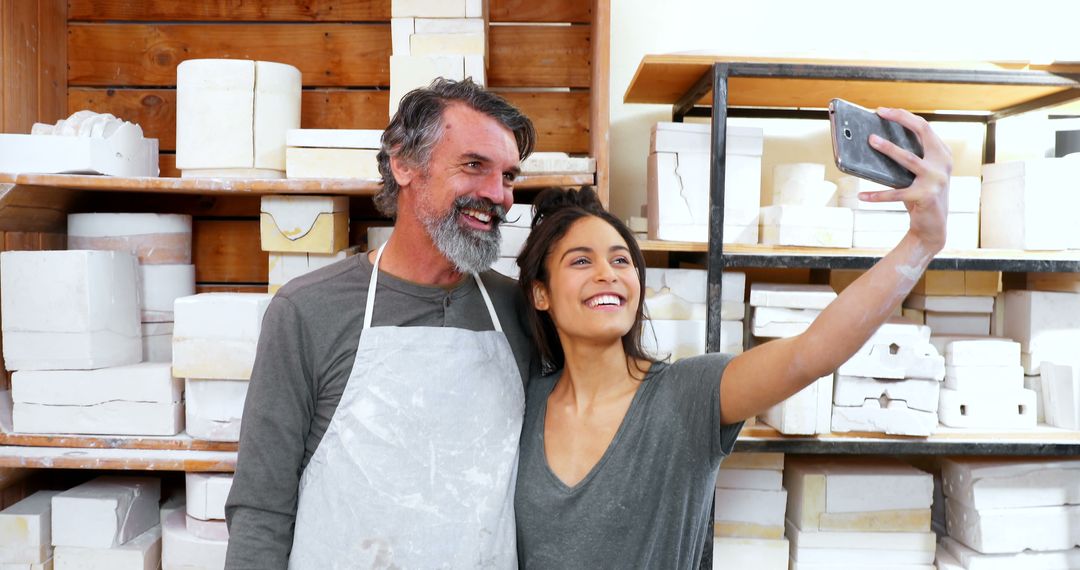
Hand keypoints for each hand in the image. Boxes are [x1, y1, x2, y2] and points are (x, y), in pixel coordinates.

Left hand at [857, 107, 950, 251]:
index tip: (883, 111)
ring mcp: (936, 179)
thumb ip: (908, 158)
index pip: (924, 127)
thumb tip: (875, 142)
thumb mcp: (918, 174)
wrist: (933, 227)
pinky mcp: (924, 196)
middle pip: (922, 131)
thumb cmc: (920, 195)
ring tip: (871, 141)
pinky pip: (895, 194)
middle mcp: (943, 163)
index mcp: (942, 154)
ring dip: (888, 148)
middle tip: (878, 114)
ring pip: (908, 158)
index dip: (904, 116)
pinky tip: (861, 196)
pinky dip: (877, 195)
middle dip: (900, 120)